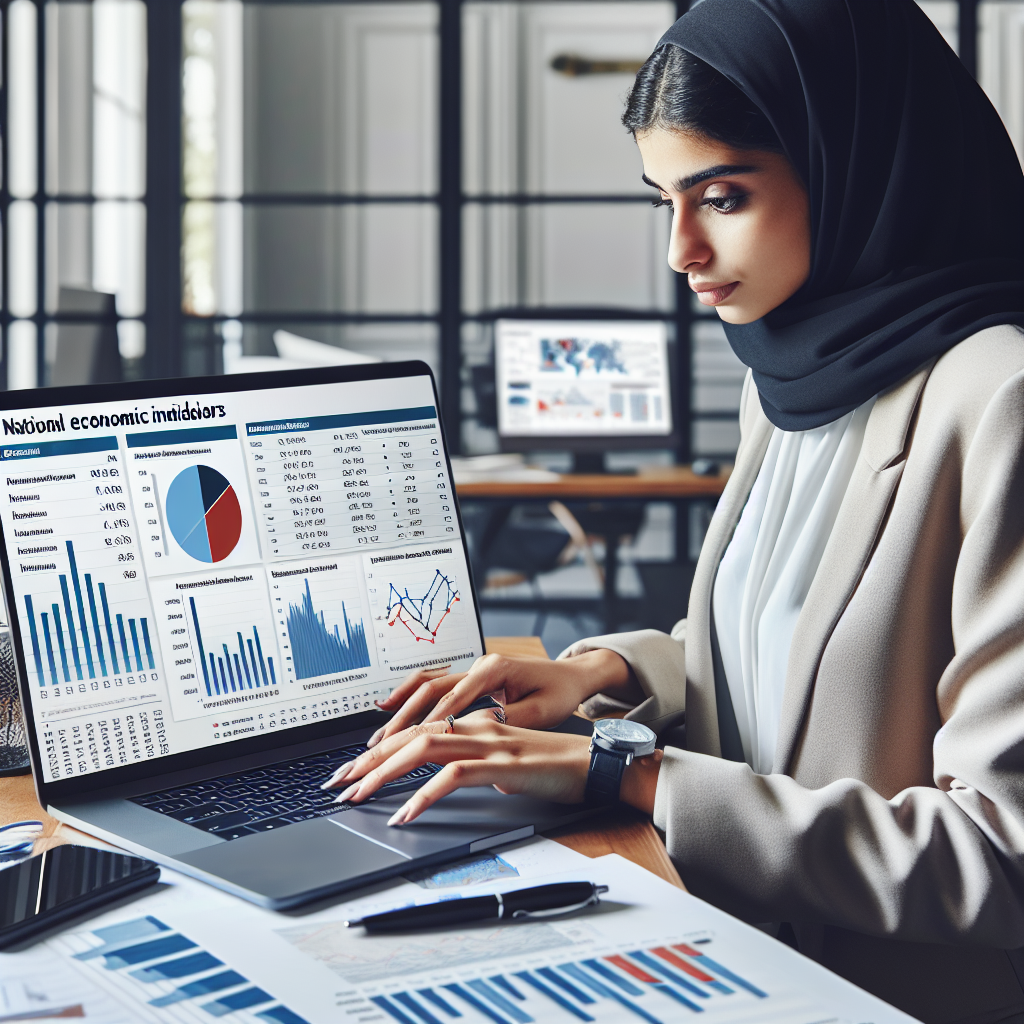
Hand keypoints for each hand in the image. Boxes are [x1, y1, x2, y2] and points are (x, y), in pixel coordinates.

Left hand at [324, 716, 662, 824]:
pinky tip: (406, 813)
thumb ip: (473, 762)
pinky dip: (424, 795)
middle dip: (368, 760)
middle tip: (338, 783)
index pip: (416, 731)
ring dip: (385, 773)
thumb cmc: (551, 766)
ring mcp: (488, 743)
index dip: (379, 750)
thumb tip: (443, 776)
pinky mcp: (501, 764)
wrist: (592, 764)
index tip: (352, 771)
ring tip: (358, 795)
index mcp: (474, 724)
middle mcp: (475, 727)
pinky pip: (452, 776)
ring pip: (422, 749)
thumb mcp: (503, 761)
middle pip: (410, 736)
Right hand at [366, 649, 636, 747]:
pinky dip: (410, 697)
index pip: (451, 700)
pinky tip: (389, 710)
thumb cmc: (560, 692)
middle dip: (400, 721)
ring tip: (376, 738)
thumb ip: (507, 722)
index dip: (426, 725)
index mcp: (494, 670)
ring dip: (400, 711)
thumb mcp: (541, 712)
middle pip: (429, 691)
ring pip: (426, 687)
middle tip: (375, 748)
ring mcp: (472, 669)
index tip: (404, 747)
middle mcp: (478, 665)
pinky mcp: (471, 678)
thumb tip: (476, 734)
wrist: (572, 675)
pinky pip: (433, 685)